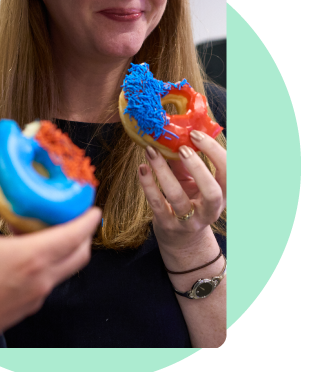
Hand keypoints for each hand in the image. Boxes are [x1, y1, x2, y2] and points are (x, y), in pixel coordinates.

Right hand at [0, 153, 100, 347]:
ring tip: (41, 226)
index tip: (92, 204)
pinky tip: (19, 250)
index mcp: (30, 259)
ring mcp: (33, 298)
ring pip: (62, 269)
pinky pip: (45, 281)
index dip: (88, 218)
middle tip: (72, 212)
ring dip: (62, 247)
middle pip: (78, 255)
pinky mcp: (22, 309)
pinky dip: (45, 262)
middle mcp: (39, 281)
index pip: (76, 236)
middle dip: (82, 232)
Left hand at [137, 130, 225, 255]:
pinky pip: (157, 203)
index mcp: (223, 195)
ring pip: (178, 197)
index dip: (215, 152)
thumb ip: (185, 162)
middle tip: (182, 147)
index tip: (196, 135)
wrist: (180, 237)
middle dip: (198, 167)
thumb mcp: (192, 182)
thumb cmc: (189, 201)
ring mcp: (189, 221)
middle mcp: (210, 211)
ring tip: (151, 150)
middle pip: (212, 192)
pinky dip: (148, 184)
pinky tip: (142, 168)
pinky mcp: (168, 225)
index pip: (229, 172)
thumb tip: (173, 134)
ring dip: (163, 170)